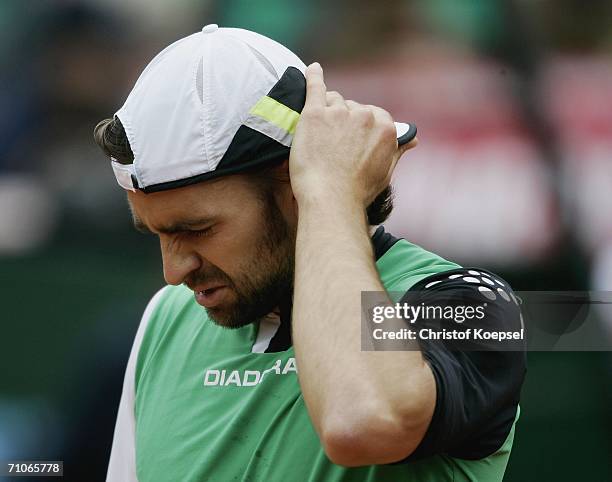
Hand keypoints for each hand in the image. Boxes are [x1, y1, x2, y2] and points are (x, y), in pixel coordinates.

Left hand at [289, 62, 416, 207]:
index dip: (361, 127)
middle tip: (333, 146)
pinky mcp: (315, 114)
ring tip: (319, 138)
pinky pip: (315, 87)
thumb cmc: (356, 191)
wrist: (330, 200)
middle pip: (352, 107)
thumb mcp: (385, 172)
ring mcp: (339, 113)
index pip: (373, 115)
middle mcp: (366, 116)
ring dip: (327, 114)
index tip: (353, 138)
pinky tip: (313, 69)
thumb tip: (413, 139)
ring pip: (333, 101)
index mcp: (385, 128)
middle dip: (343, 121)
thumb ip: (397, 150)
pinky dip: (313, 76)